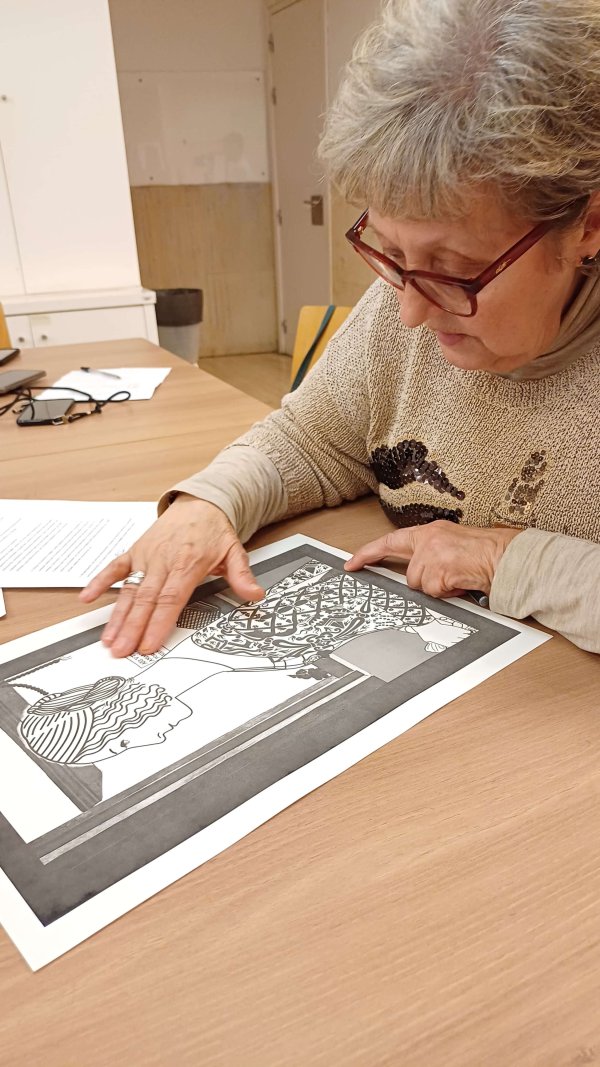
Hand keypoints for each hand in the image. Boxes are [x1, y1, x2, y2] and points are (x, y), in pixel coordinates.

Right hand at [79, 496, 263, 656]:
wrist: (200, 502)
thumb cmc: (214, 531)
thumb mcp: (234, 551)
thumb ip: (242, 575)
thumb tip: (255, 595)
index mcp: (187, 564)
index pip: (170, 599)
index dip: (158, 623)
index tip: (148, 644)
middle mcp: (162, 561)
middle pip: (145, 600)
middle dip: (132, 628)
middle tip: (121, 651)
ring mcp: (146, 556)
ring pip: (128, 590)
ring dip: (116, 616)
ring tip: (107, 639)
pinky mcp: (135, 551)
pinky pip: (114, 567)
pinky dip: (100, 581)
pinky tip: (86, 597)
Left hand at [345, 520, 520, 597]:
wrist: (505, 556)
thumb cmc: (486, 553)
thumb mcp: (453, 545)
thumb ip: (432, 555)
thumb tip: (421, 576)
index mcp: (430, 532)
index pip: (390, 541)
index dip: (368, 553)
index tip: (352, 563)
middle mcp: (428, 540)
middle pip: (410, 574)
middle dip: (428, 582)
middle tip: (450, 576)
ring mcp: (432, 555)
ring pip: (421, 586)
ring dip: (440, 588)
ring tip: (460, 577)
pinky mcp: (438, 569)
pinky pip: (435, 592)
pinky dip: (449, 592)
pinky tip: (462, 582)